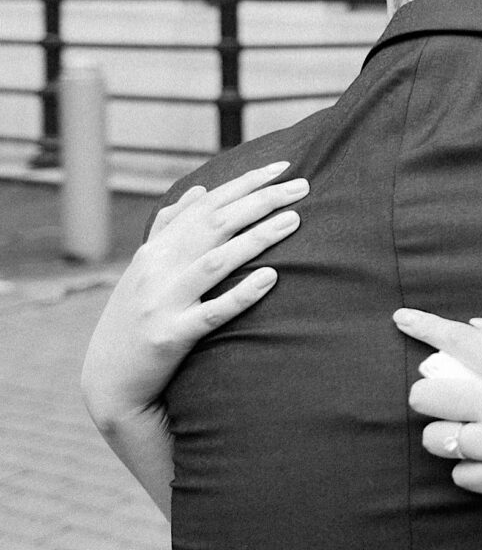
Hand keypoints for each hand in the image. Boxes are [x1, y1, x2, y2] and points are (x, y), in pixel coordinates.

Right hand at [81, 161, 307, 429]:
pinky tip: (271, 278)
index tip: (283, 167)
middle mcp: (157, 269)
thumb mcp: (146, 269)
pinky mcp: (170, 337)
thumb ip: (171, 227)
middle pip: (216, 224)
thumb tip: (201, 188)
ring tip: (294, 220)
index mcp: (156, 249)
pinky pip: (211, 313)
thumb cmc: (136, 318)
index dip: (245, 183)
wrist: (109, 382)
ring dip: (257, 238)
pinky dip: (241, 294)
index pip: (207, 204)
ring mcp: (162, 303)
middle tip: (303, 186)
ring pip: (216, 262)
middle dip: (261, 201)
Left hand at [394, 308, 481, 520]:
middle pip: (427, 395)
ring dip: (445, 434)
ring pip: (436, 440)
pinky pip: (461, 476)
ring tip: (470, 433)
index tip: (402, 318)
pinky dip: (470, 469)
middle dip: (428, 394)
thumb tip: (481, 327)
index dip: (424, 326)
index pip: (458, 340)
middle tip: (448, 398)